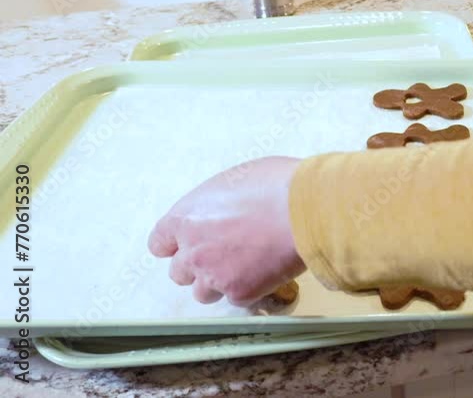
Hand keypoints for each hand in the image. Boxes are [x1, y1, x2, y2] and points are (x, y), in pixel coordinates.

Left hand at [148, 156, 306, 305]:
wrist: (306, 209)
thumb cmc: (277, 186)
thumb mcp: (236, 180)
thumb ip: (218, 203)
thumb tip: (226, 209)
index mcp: (186, 218)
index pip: (159, 242)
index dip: (173, 245)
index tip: (184, 246)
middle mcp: (193, 250)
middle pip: (179, 272)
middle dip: (198, 266)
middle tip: (223, 256)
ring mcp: (214, 275)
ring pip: (203, 293)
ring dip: (220, 283)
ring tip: (246, 267)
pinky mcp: (240, 292)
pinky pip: (238, 299)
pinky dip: (250, 289)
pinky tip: (267, 272)